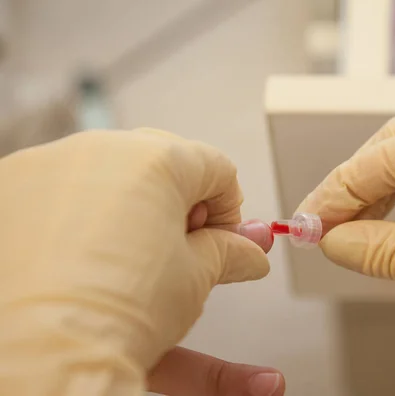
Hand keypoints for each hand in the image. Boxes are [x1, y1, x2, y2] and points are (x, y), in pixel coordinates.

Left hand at [0, 129, 276, 394]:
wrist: (39, 353)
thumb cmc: (120, 312)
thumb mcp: (196, 277)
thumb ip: (230, 252)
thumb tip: (251, 250)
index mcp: (154, 159)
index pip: (215, 168)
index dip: (230, 210)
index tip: (225, 242)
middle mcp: (98, 150)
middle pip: (162, 166)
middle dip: (182, 207)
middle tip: (183, 252)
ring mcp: (48, 167)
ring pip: (111, 176)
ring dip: (132, 211)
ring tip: (135, 262)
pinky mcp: (10, 192)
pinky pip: (62, 192)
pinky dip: (82, 218)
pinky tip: (88, 258)